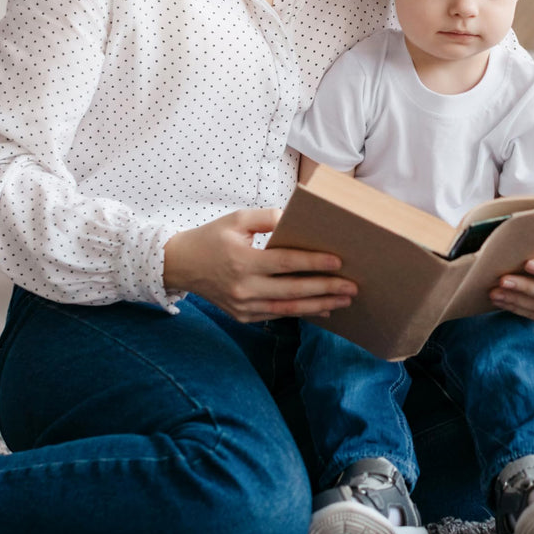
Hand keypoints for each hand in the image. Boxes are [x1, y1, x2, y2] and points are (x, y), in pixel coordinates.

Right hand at [163, 208, 355, 323]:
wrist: (180, 265)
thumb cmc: (212, 237)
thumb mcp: (237, 220)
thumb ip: (268, 218)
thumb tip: (296, 221)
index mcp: (243, 261)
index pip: (286, 263)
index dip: (313, 262)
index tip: (339, 261)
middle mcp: (243, 287)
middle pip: (293, 290)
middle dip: (326, 289)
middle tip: (352, 286)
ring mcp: (243, 305)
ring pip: (288, 308)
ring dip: (319, 305)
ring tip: (345, 300)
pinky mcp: (243, 316)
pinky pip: (277, 315)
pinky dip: (301, 313)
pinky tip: (323, 308)